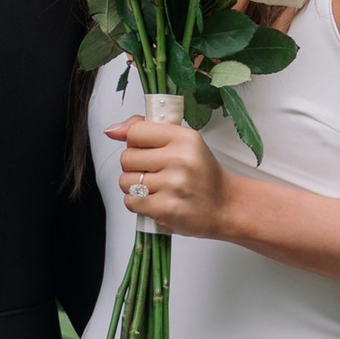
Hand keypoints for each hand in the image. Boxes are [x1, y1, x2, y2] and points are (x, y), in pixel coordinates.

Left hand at [108, 109, 235, 237]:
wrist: (226, 206)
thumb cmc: (203, 175)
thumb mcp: (184, 143)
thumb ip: (148, 131)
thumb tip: (113, 130)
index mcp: (184, 138)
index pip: (136, 131)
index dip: (134, 142)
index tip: (143, 149)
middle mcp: (180, 159)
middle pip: (127, 157)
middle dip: (134, 167)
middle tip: (153, 172)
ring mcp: (173, 185)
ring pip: (126, 181)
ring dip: (135, 187)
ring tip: (155, 188)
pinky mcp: (166, 208)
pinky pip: (131, 201)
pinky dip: (138, 203)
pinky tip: (155, 200)